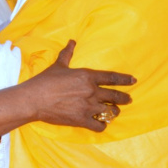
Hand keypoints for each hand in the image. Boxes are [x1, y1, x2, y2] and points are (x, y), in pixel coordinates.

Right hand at [0, 40, 134, 134]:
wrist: (34, 99)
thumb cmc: (45, 81)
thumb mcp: (58, 65)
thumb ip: (67, 54)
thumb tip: (72, 41)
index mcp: (87, 76)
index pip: (112, 78)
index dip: (125, 80)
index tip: (133, 81)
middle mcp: (92, 92)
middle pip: (115, 96)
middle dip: (124, 98)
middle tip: (128, 99)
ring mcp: (88, 107)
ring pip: (110, 111)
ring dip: (114, 112)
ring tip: (113, 112)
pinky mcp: (82, 120)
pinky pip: (100, 125)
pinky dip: (102, 125)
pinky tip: (100, 124)